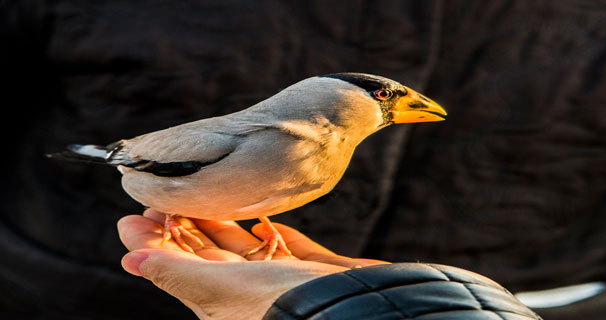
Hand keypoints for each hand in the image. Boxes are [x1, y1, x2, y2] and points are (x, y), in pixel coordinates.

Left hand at [117, 209, 386, 319]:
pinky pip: (291, 249)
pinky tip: (265, 219)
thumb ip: (177, 271)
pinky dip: (276, 234)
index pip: (177, 267)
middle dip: (185, 227)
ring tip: (203, 197)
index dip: (154, 242)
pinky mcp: (316, 272)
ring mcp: (285, 282)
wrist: (355, 309)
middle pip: (209, 256)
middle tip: (164, 197)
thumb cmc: (283, 305)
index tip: (134, 214)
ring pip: (247, 249)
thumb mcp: (220, 288)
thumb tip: (130, 260)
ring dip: (224, 224)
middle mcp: (250, 293)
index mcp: (221, 301)